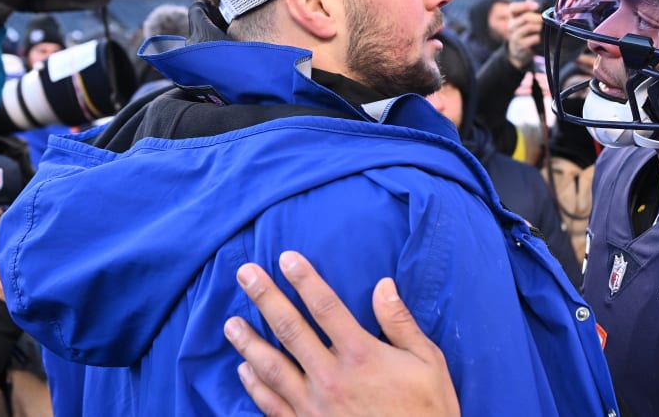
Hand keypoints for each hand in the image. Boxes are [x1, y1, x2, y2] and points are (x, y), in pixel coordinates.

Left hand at [224, 251, 458, 416]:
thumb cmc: (428, 411)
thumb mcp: (428, 363)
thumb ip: (401, 323)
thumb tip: (383, 285)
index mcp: (362, 355)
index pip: (326, 307)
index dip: (304, 279)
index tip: (286, 257)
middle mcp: (332, 377)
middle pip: (290, 329)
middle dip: (266, 298)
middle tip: (245, 273)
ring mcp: (314, 406)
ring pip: (271, 367)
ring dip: (248, 342)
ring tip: (230, 323)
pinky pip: (272, 405)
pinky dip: (254, 387)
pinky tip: (243, 370)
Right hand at [505, 0, 542, 71]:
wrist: (518, 52)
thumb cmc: (526, 31)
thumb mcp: (528, 17)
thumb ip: (536, 3)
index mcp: (513, 16)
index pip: (513, 8)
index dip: (524, 5)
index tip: (536, 5)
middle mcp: (511, 25)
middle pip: (525, 18)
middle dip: (538, 18)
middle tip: (546, 19)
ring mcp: (514, 36)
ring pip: (528, 28)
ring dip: (539, 27)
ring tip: (543, 28)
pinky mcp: (519, 46)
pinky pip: (531, 40)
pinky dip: (537, 38)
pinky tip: (540, 39)